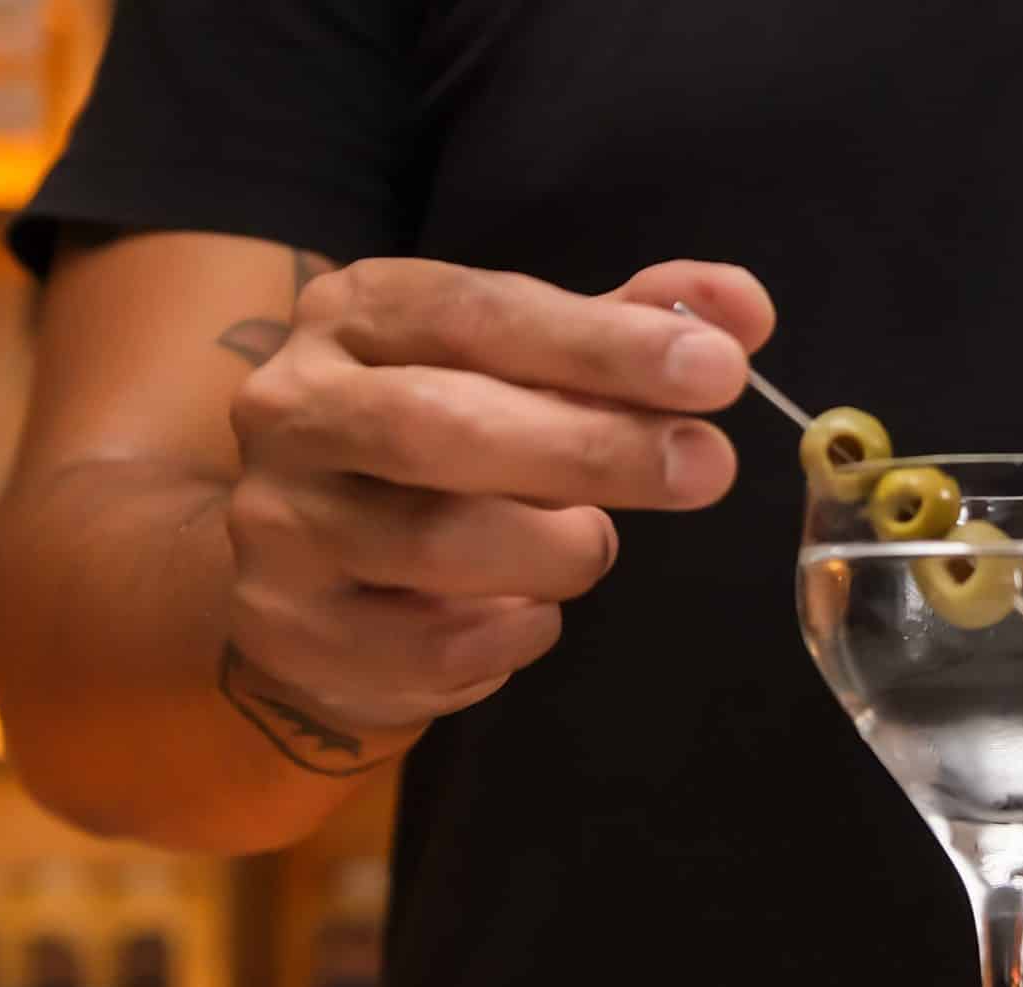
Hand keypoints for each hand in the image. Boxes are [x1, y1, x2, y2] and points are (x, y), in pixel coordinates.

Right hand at [224, 258, 773, 732]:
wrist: (315, 571)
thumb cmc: (450, 451)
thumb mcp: (529, 371)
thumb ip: (628, 333)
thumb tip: (742, 308)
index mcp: (358, 315)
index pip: (480, 313)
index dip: (602, 343)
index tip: (718, 368)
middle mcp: (297, 406)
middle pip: (442, 425)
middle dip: (591, 448)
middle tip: (706, 466)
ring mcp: (281, 521)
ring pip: (437, 541)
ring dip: (555, 550)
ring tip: (591, 543)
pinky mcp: (290, 626)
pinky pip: (435, 642)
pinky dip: (514, 632)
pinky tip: (529, 610)